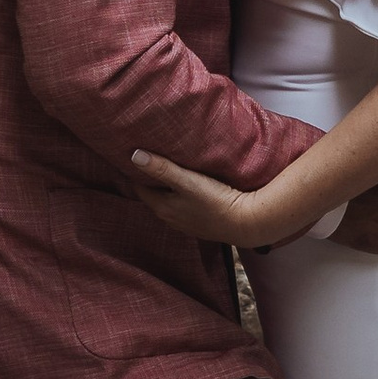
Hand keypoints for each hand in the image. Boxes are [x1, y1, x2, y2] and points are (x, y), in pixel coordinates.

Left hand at [129, 150, 265, 246]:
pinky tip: (188, 187)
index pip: (138, 187)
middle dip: (150, 178)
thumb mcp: (186, 180)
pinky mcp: (198, 223)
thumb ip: (161, 168)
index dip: (135, 171)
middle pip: (152, 194)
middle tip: (149, 157)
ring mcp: (184, 222)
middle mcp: (169, 217)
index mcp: (162, 207)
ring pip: (168, 201)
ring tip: (167, 169)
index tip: (133, 155)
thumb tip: (134, 156)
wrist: (244, 222)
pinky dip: (179, 196)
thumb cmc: (215, 200)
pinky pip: (182, 206)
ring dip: (166, 187)